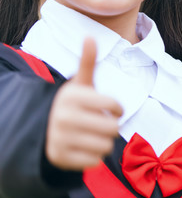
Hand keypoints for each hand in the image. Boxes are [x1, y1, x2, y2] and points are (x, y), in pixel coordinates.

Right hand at [46, 38, 122, 170]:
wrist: (46, 128)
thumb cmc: (75, 104)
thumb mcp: (80, 84)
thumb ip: (88, 62)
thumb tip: (90, 36)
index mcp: (72, 97)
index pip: (115, 106)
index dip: (117, 109)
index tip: (111, 109)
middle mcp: (64, 117)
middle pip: (113, 128)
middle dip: (111, 127)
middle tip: (100, 124)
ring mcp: (60, 138)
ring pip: (105, 146)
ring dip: (104, 142)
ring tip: (92, 135)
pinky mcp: (60, 158)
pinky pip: (95, 161)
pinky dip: (94, 156)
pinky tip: (83, 148)